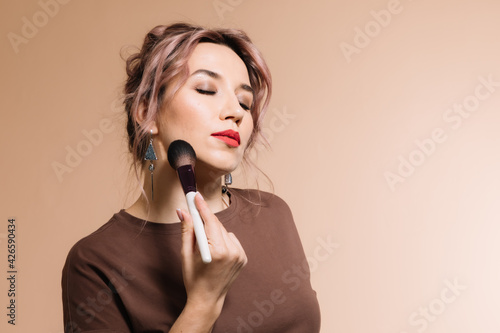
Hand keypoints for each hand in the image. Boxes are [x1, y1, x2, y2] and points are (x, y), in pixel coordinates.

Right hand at [177, 192, 247, 313]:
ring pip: (224, 231)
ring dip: (213, 231)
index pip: (209, 222)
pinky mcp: (243, 257)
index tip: (196, 196)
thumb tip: (183, 212)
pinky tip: (215, 250)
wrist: (208, 299)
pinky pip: (231, 239)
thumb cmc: (194, 279)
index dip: (202, 207)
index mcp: (217, 251)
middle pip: (216, 225)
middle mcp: (232, 252)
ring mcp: (240, 255)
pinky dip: (222, 239)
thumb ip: (187, 231)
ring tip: (204, 244)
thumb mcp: (186, 255)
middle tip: (193, 212)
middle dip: (204, 219)